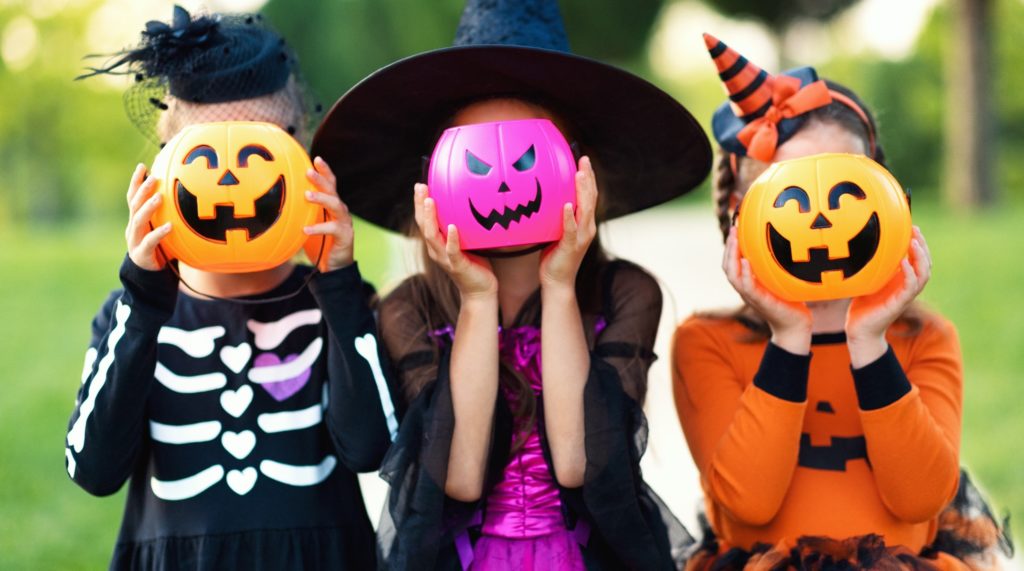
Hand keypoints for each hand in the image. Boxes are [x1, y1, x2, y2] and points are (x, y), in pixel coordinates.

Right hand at [125, 163, 170, 270]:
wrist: (149, 279)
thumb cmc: (161, 251)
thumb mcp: (164, 231)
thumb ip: (171, 217)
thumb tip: (193, 199)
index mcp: (137, 221)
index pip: (133, 197)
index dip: (136, 182)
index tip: (143, 166)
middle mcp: (133, 228)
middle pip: (134, 205)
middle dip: (142, 189)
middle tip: (153, 177)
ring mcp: (135, 241)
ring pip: (138, 221)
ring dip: (148, 207)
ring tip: (159, 196)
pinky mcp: (142, 254)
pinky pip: (150, 242)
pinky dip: (159, 233)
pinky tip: (170, 227)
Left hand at [302, 157, 353, 271]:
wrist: (333, 267)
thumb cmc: (318, 243)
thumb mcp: (307, 223)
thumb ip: (299, 213)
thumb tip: (273, 203)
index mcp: (331, 205)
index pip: (330, 183)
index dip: (324, 170)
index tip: (315, 158)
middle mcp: (340, 210)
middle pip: (332, 190)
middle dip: (321, 179)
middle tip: (308, 172)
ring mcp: (344, 222)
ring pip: (335, 205)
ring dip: (321, 198)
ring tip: (307, 196)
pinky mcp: (345, 235)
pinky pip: (332, 228)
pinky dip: (318, 228)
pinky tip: (304, 230)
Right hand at [414, 183, 496, 298]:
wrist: (480, 291)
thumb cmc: (475, 265)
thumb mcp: (467, 242)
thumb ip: (464, 227)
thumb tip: (472, 205)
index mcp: (436, 244)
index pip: (424, 221)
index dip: (419, 204)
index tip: (420, 185)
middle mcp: (436, 250)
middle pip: (423, 225)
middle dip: (419, 205)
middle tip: (420, 186)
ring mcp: (445, 258)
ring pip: (432, 236)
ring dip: (430, 217)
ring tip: (429, 201)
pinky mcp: (457, 266)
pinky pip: (452, 251)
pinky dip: (451, 239)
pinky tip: (452, 227)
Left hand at [539, 156, 597, 290]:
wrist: (557, 282)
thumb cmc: (554, 256)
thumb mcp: (555, 231)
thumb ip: (555, 216)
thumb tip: (543, 199)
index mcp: (584, 222)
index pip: (589, 195)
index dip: (588, 177)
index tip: (583, 160)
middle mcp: (587, 227)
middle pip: (591, 197)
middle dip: (588, 176)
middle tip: (583, 158)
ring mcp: (581, 237)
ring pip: (585, 209)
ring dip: (582, 191)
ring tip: (579, 174)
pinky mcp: (571, 246)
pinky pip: (571, 229)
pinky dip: (570, 217)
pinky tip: (567, 205)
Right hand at [723, 226, 811, 353]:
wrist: (796, 326)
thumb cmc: (791, 301)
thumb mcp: (781, 280)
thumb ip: (777, 266)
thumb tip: (789, 241)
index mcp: (748, 283)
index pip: (731, 264)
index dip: (730, 247)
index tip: (735, 228)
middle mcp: (746, 289)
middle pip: (727, 267)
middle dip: (728, 247)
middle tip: (734, 229)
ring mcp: (751, 296)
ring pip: (733, 275)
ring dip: (732, 256)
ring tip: (735, 240)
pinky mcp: (761, 302)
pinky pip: (748, 287)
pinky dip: (745, 274)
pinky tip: (746, 261)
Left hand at [846, 226, 930, 365]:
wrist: (859, 330)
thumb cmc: (862, 305)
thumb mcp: (866, 280)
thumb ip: (869, 266)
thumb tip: (859, 244)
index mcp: (902, 279)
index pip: (917, 258)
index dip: (918, 243)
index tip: (912, 227)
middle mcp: (907, 286)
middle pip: (925, 263)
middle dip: (923, 245)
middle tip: (915, 230)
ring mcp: (905, 295)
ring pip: (923, 274)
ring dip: (920, 257)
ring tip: (914, 242)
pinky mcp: (899, 304)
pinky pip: (910, 287)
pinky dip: (909, 274)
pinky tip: (905, 262)